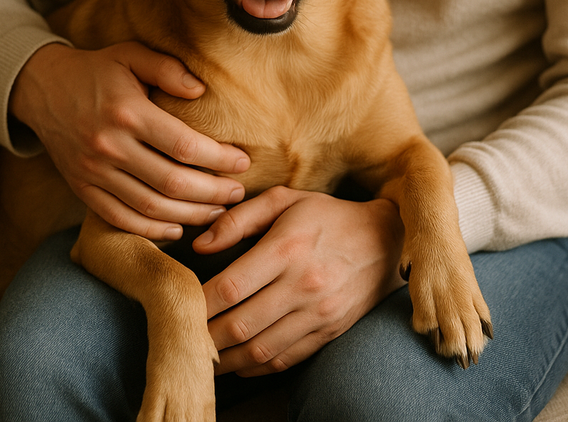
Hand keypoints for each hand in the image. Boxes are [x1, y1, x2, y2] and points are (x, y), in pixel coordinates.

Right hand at [9, 42, 249, 239]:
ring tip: (218, 211)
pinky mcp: (82, 189)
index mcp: (127, 112)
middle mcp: (109, 146)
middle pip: (173, 182)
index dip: (220, 159)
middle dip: (214, 192)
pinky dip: (152, 231)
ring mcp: (93, 172)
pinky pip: (121, 218)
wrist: (41, 88)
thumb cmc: (97, 70)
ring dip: (191, 215)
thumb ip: (167, 69)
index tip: (242, 162)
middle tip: (238, 193)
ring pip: (151, 207)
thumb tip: (201, 91)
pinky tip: (179, 227)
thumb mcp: (130, 54)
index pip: (184, 146)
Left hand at [196, 186, 404, 376]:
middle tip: (182, 336)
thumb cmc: (328, 216)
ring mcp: (319, 313)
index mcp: (288, 248)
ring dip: (225, 359)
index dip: (199, 302)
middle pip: (240, 324)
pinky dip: (255, 367)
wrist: (387, 240)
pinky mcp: (330, 332)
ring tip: (203, 355)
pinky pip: (285, 359)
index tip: (180, 305)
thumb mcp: (286, 200)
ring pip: (260, 349)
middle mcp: (304, 284)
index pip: (231, 286)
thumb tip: (200, 245)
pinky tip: (236, 362)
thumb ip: (239, 219)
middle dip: (205, 336)